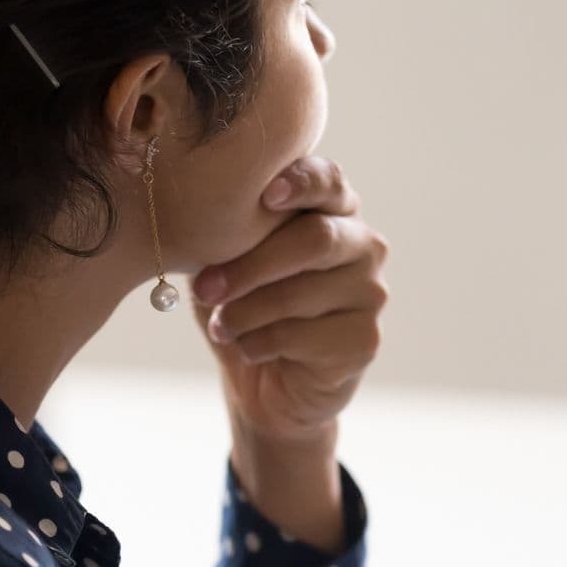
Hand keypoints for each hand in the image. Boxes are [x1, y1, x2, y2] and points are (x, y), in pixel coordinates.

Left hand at [190, 156, 388, 446]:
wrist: (269, 386)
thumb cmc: (248, 309)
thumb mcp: (229, 264)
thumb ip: (230, 232)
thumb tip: (196, 216)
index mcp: (333, 211)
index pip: (329, 181)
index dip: (302, 182)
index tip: (266, 195)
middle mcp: (363, 245)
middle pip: (314, 239)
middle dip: (250, 265)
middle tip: (205, 287)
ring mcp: (370, 293)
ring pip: (300, 293)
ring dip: (245, 313)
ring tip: (219, 326)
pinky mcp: (364, 341)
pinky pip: (302, 336)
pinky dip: (259, 344)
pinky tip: (247, 349)